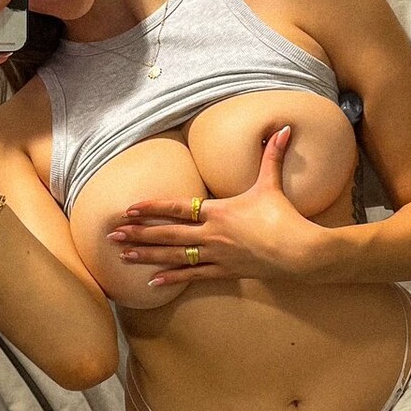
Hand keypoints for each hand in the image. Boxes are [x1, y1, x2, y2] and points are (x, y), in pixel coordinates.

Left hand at [107, 126, 323, 286]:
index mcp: (217, 211)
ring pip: (173, 256)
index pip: (176, 208)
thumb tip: (283, 128)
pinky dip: (171, 278)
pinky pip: (192, 276)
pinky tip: (152, 282)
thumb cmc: (283, 217)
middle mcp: (211, 234)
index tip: (129, 209)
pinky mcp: (224, 271)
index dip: (151, 208)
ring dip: (147, 255)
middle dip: (137, 233)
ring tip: (123, 256)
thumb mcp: (272, 184)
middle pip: (166, 234)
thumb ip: (272, 156)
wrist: (298, 252)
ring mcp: (216, 255)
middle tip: (112, 235)